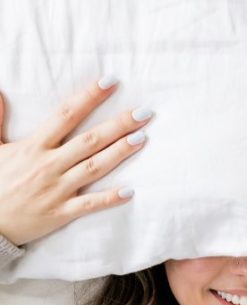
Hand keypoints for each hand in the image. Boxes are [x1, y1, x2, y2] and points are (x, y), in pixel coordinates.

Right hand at [0, 76, 152, 246]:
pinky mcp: (62, 212)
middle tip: (143, 113)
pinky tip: (131, 191)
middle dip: (118, 125)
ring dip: (119, 153)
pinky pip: (90, 205)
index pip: (66, 115)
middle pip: (90, 140)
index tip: (110, 82)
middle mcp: (49, 165)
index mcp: (34, 146)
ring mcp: (58, 189)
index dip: (89, 97)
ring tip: (142, 139)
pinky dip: (110, 198)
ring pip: (94, 168)